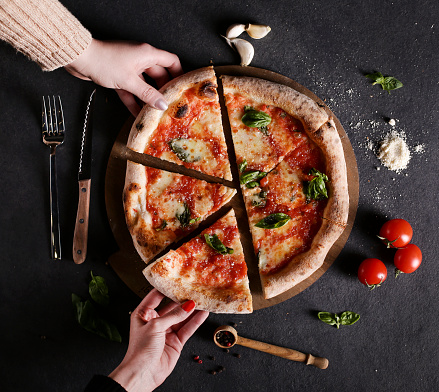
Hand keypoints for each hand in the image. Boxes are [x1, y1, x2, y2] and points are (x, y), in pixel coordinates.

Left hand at [65, 39, 182, 115]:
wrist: (79, 58)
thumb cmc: (105, 62)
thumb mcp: (130, 81)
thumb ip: (147, 94)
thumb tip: (163, 104)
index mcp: (147, 54)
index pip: (171, 61)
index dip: (178, 73)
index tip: (182, 87)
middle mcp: (140, 59)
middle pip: (159, 75)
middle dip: (163, 91)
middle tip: (169, 105)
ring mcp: (129, 67)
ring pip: (144, 85)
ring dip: (148, 98)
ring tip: (155, 112)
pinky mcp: (119, 76)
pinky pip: (131, 90)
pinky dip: (134, 100)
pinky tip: (137, 113)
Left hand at [109, 289, 208, 391]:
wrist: (143, 374)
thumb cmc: (140, 350)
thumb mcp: (155, 326)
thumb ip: (173, 315)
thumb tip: (188, 305)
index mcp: (143, 314)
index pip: (156, 296)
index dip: (166, 287)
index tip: (177, 278)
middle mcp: (155, 321)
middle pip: (171, 306)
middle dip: (182, 299)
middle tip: (194, 288)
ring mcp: (166, 331)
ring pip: (181, 317)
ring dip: (192, 310)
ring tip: (202, 299)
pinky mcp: (176, 341)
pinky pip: (187, 328)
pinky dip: (196, 321)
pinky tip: (203, 314)